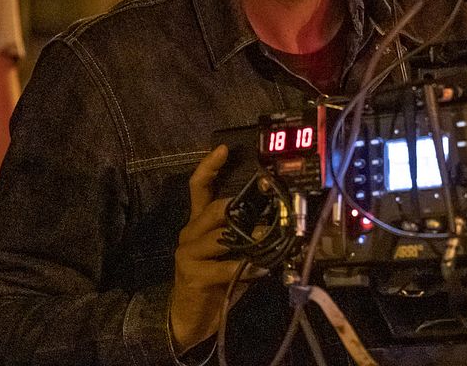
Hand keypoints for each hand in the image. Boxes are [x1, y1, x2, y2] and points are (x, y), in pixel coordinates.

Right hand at [169, 145, 264, 353]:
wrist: (190, 317)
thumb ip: (247, 235)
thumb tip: (277, 221)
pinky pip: (224, 266)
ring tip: (266, 239)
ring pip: (219, 235)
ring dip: (246, 238)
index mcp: (200, 223)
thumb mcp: (233, 252)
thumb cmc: (217, 280)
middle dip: (238, 206)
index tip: (224, 149)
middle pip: (213, 208)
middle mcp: (190, 233)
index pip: (199, 187)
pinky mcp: (192, 274)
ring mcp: (188, 253)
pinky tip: (259, 270)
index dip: (209, 167)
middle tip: (265, 204)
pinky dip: (244, 268)